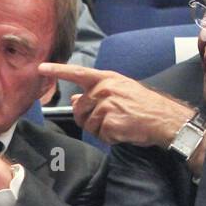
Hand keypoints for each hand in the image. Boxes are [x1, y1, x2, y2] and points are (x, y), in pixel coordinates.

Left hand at [40, 63, 193, 147]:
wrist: (165, 119)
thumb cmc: (144, 106)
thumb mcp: (120, 91)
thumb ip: (96, 93)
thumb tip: (75, 99)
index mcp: (107, 78)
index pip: (77, 73)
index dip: (57, 70)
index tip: (41, 68)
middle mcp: (104, 89)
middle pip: (79, 108)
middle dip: (89, 118)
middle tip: (111, 118)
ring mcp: (107, 105)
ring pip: (88, 124)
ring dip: (101, 129)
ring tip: (120, 123)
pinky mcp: (110, 122)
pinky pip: (100, 135)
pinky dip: (110, 137)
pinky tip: (123, 131)